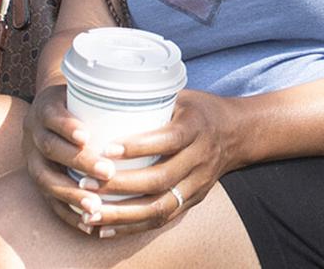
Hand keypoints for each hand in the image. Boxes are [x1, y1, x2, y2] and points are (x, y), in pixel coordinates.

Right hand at [22, 84, 126, 235]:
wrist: (49, 114)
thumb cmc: (78, 104)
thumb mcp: (83, 92)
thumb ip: (107, 97)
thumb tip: (150, 97)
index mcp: (45, 109)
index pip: (52, 116)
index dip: (66, 126)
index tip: (86, 135)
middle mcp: (33, 134)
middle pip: (50, 148)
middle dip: (78, 162)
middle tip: (107, 172)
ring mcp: (32, 160)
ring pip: (45, 179)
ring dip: (71, 194)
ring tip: (96, 206)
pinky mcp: (39, 181)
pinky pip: (49, 200)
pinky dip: (67, 213)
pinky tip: (88, 223)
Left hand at [80, 89, 243, 237]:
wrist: (237, 133)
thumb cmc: (197, 110)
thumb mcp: (180, 96)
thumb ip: (149, 100)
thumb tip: (101, 94)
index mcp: (196, 128)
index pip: (169, 140)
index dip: (138, 147)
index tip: (106, 149)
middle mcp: (200, 159)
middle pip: (161, 178)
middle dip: (121, 184)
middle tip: (86, 182)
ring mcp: (198, 184)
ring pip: (161, 206)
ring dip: (122, 214)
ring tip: (90, 213)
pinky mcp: (192, 201)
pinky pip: (163, 219)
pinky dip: (132, 227)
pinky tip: (105, 229)